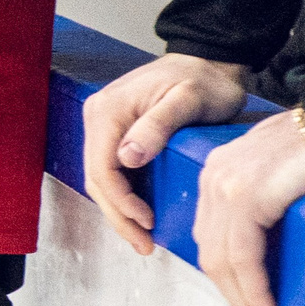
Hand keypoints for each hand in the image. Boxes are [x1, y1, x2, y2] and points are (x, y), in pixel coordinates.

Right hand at [80, 53, 249, 252]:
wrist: (208, 60)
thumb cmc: (203, 79)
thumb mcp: (187, 99)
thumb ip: (157, 125)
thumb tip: (126, 157)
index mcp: (109, 110)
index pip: (102, 168)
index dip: (121, 202)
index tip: (148, 222)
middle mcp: (98, 116)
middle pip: (96, 178)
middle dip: (118, 216)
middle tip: (144, 244)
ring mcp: (104, 123)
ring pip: (100, 177)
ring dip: (118, 211)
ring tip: (143, 237)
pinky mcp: (115, 130)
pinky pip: (110, 169)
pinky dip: (122, 196)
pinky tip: (139, 213)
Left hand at [194, 108, 304, 305]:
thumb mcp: (285, 179)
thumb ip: (271, 207)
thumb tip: (281, 248)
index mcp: (219, 174)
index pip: (213, 237)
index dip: (229, 278)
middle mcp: (214, 178)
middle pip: (211, 254)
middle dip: (234, 297)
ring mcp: (226, 185)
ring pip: (223, 261)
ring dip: (245, 302)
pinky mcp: (248, 195)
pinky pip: (243, 256)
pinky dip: (254, 289)